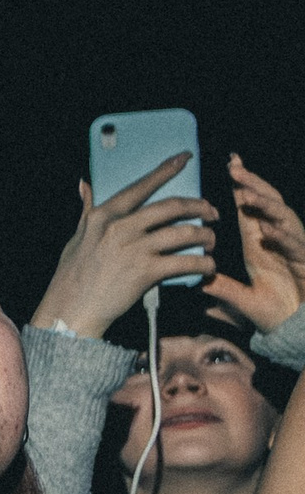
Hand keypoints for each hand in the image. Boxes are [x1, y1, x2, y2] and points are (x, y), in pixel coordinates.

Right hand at [32, 157, 216, 338]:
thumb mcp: (77, 238)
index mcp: (103, 216)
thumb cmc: (72, 277)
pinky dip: (202, 265)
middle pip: (171, 207)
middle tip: (211, 212)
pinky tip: (208, 267)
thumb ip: (86, 210)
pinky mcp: (146, 272)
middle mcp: (120, 228)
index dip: (166, 169)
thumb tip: (84, 184)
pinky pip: (185, 263)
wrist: (71, 312)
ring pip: (184, 234)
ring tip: (211, 242)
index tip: (185, 157)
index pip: (141, 186)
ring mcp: (134, 249)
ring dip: (205, 236)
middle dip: (198, 207)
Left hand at [210, 156, 304, 334]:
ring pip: (282, 218)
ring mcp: (292, 248)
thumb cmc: (275, 313)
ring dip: (264, 205)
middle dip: (252, 184)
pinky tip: (268, 231)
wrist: (299, 330)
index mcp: (259, 245)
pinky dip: (281, 237)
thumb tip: (198, 283)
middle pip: (267, 204)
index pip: (249, 210)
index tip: (230, 164)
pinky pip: (295, 244)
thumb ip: (222, 290)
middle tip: (234, 167)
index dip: (242, 186)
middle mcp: (276, 242)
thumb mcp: (242, 301)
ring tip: (246, 194)